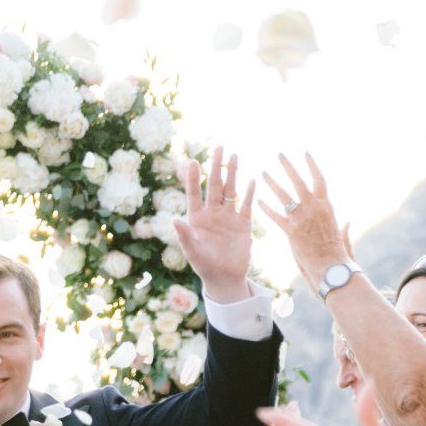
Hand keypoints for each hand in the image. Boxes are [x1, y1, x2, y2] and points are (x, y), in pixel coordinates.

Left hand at [171, 147, 254, 303]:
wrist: (225, 279)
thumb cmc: (205, 267)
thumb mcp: (192, 252)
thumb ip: (184, 236)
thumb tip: (174, 220)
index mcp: (197, 219)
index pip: (195, 193)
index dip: (194, 178)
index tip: (192, 161)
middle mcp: (212, 214)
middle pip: (215, 185)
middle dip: (216, 166)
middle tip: (218, 147)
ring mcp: (228, 217)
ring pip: (231, 190)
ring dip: (233, 173)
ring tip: (234, 155)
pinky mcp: (243, 224)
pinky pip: (246, 205)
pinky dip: (249, 193)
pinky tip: (252, 179)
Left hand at [258, 152, 350, 289]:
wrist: (331, 267)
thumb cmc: (337, 254)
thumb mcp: (340, 235)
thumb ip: (343, 228)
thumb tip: (349, 222)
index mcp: (326, 205)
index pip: (318, 179)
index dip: (311, 165)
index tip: (305, 153)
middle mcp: (314, 207)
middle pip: (298, 181)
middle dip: (288, 166)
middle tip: (279, 154)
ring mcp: (301, 218)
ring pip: (284, 195)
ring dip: (272, 183)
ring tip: (262, 172)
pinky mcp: (291, 231)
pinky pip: (275, 217)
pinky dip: (266, 209)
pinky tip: (258, 201)